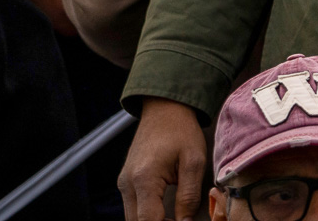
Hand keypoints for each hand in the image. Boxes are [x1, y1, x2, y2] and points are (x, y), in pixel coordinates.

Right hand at [119, 97, 207, 220]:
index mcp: (144, 178)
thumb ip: (189, 196)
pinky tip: (165, 212)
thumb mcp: (194, 161)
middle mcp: (128, 183)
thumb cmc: (180, 130)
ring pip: (132, 217)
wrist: (164, 109)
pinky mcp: (125, 181)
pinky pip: (132, 207)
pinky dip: (146, 214)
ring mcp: (123, 182)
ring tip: (175, 217)